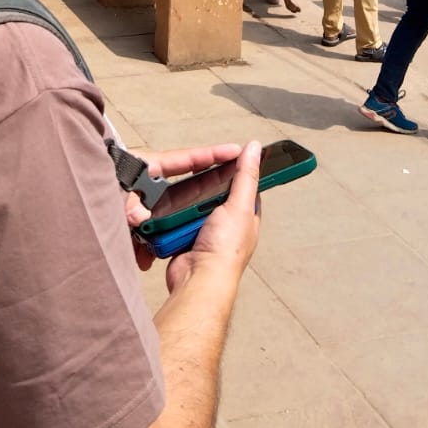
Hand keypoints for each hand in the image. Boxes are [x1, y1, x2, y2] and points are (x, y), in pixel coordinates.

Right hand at [166, 139, 261, 294]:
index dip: (235, 172)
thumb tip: (255, 148)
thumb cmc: (224, 251)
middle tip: (196, 184)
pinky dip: (173, 218)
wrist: (197, 280)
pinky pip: (177, 220)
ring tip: (184, 207)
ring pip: (192, 206)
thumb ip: (245, 176)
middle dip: (202, 190)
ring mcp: (206, 233)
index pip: (243, 186)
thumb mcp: (239, 206)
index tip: (224, 158)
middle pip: (213, 194)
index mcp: (246, 217)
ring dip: (186, 206)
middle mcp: (227, 225)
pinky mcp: (186, 240)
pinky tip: (171, 217)